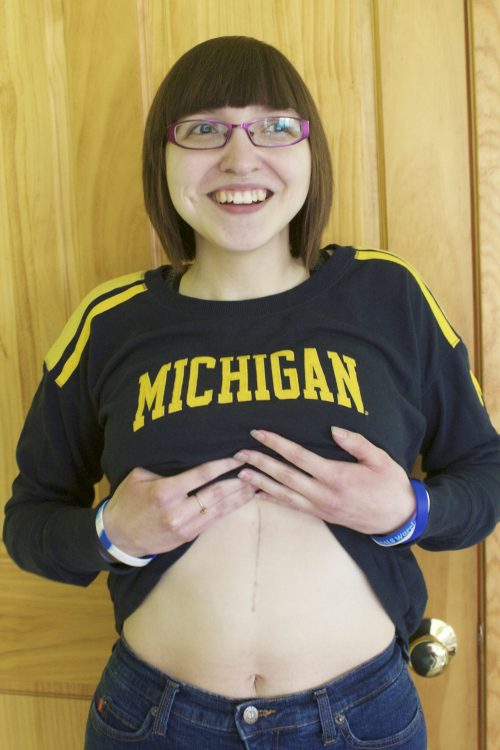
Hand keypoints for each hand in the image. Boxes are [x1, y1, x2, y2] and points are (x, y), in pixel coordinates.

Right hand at [103, 457, 255, 557]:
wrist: (119, 537)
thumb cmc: (128, 501)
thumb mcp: (138, 477)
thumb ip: (163, 467)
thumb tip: (188, 454)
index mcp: (165, 492)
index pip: (202, 475)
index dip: (224, 464)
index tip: (238, 456)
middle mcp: (178, 511)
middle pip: (217, 493)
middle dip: (239, 480)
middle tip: (255, 467)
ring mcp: (185, 526)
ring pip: (220, 508)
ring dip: (241, 496)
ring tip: (257, 483)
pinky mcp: (189, 536)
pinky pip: (215, 520)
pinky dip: (231, 509)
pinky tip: (243, 500)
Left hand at [234, 427, 415, 534]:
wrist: (398, 519)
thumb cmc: (390, 485)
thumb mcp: (380, 459)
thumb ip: (357, 443)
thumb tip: (334, 429)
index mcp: (336, 476)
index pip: (299, 456)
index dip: (276, 444)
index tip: (259, 433)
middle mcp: (323, 493)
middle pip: (285, 475)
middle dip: (260, 463)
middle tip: (239, 454)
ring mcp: (321, 507)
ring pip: (284, 494)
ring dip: (260, 483)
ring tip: (240, 474)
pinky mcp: (321, 515)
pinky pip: (292, 506)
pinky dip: (274, 499)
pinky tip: (258, 494)